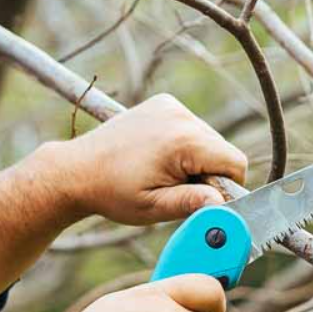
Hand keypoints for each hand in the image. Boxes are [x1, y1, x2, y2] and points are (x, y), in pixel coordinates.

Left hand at [53, 93, 248, 225]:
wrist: (77, 170)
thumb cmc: (113, 192)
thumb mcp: (154, 208)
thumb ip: (193, 204)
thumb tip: (224, 205)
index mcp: (182, 141)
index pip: (235, 162)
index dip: (226, 186)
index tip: (201, 197)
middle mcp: (180, 116)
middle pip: (223, 150)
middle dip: (209, 173)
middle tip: (175, 188)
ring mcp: (172, 106)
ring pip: (209, 139)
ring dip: (197, 159)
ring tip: (164, 172)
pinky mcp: (165, 103)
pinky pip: (193, 128)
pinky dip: (185, 144)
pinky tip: (160, 156)